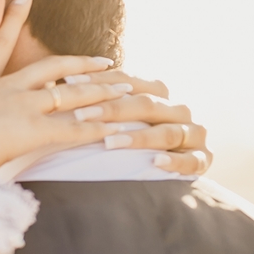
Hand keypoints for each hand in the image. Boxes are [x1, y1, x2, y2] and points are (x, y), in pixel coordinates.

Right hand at [0, 0, 129, 173]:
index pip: (1, 44)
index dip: (14, 17)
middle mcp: (8, 91)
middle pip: (53, 69)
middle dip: (81, 64)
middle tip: (106, 61)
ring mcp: (24, 109)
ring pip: (72, 95)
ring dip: (101, 94)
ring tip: (126, 91)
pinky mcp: (35, 132)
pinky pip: (75, 129)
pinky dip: (99, 128)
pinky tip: (119, 128)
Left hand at [63, 70, 212, 174]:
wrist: (167, 172)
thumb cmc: (126, 145)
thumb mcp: (111, 122)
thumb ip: (95, 106)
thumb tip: (51, 87)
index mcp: (157, 96)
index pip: (129, 82)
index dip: (100, 81)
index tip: (67, 82)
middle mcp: (177, 110)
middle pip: (147, 104)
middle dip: (113, 109)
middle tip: (80, 116)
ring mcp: (192, 134)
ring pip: (168, 131)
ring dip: (139, 137)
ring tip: (110, 142)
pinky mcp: (202, 159)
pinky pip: (192, 160)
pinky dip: (175, 161)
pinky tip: (156, 163)